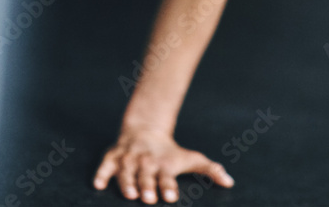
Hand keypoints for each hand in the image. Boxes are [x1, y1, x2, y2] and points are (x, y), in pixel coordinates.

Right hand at [92, 127, 233, 203]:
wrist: (146, 130)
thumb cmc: (170, 152)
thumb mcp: (191, 158)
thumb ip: (210, 170)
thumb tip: (230, 182)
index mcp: (164, 164)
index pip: (168, 177)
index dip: (169, 186)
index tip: (172, 197)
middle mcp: (146, 162)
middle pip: (147, 175)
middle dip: (148, 186)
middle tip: (149, 199)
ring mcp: (129, 158)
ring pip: (126, 171)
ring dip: (128, 182)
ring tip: (131, 195)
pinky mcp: (114, 156)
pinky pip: (106, 165)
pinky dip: (102, 173)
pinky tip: (98, 184)